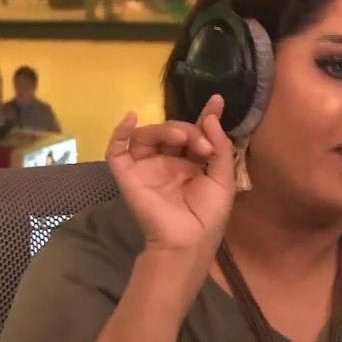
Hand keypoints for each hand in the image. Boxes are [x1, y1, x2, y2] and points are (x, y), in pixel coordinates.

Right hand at [106, 95, 235, 254]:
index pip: (195, 133)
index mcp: (191, 163)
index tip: (218, 100)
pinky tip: (131, 119)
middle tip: (202, 147)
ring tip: (182, 139)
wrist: (189, 240)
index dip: (205, 116)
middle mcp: (168, 162)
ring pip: (148, 135)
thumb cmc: (209, 215)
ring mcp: (147, 167)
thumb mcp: (223, 178)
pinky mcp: (128, 175)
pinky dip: (120, 132)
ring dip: (166, 129)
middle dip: (189, 131)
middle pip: (172, 131)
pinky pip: (117, 150)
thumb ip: (220, 147)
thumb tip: (211, 117)